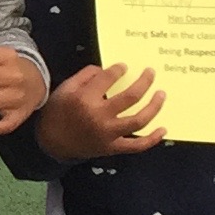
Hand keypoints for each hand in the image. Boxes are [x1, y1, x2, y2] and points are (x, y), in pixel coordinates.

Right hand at [34, 62, 164, 160]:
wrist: (51, 142)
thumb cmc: (57, 112)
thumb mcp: (65, 88)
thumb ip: (85, 76)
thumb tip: (106, 70)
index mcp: (85, 99)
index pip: (109, 78)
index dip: (118, 70)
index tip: (123, 67)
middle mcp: (99, 116)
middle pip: (131, 97)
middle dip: (144, 82)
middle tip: (151, 73)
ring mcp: (108, 134)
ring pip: (138, 120)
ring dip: (154, 107)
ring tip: (162, 94)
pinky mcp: (113, 148)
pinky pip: (136, 146)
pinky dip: (152, 139)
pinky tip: (163, 129)